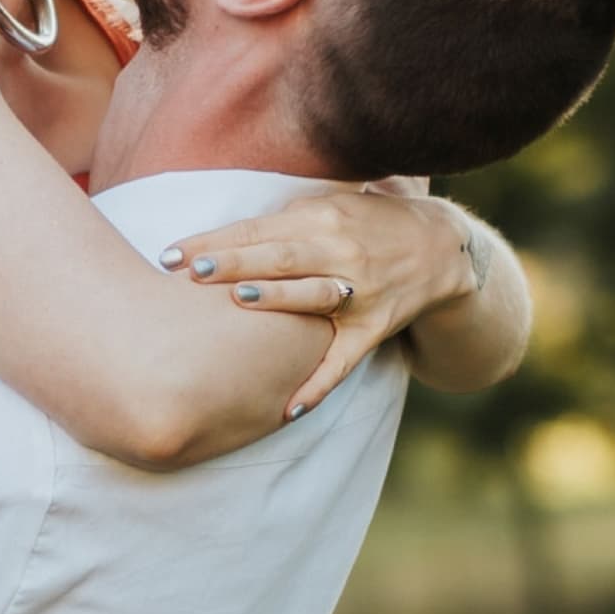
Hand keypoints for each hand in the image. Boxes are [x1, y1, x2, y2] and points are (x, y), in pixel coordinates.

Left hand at [161, 189, 470, 418]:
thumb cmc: (365, 222)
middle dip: (237, 262)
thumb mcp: (327, 205)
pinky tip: (289, 408)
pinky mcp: (373, 327)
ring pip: (312, 296)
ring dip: (278, 299)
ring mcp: (359, 292)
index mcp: (320, 218)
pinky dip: (318, 384)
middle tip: (193, 271)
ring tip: (239, 301)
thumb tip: (221, 238)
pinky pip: (343, 359)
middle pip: (281, 256)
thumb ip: (280, 220)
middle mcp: (339, 252)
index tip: (173, 253)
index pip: (257, 229)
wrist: (440, 247)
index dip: (215, 241)